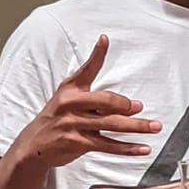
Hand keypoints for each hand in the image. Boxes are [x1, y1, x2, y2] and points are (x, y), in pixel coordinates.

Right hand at [20, 35, 160, 167]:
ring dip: (137, 126)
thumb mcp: (68, 101)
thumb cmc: (58, 119)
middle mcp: (70, 103)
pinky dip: (128, 148)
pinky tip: (143, 148)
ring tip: (154, 126)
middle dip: (127, 105)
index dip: (96, 54)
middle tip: (140, 107)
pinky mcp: (76, 142)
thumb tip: (131, 106)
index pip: (86, 69)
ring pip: (111, 124)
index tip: (105, 39)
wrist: (33, 145)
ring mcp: (73, 123)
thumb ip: (96, 100)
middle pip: (106, 101)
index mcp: (69, 89)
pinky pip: (108, 145)